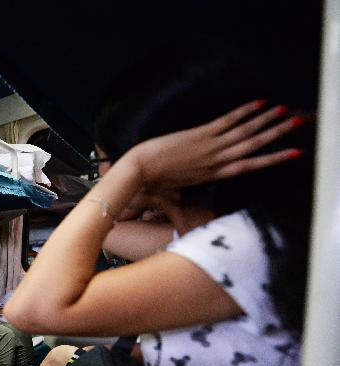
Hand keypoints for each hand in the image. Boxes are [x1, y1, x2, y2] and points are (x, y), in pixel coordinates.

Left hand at [123, 100, 303, 191]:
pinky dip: (244, 112)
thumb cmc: (154, 182)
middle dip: (278, 134)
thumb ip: (191, 187)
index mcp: (213, 175)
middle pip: (254, 146)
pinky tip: (259, 103)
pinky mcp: (200, 135)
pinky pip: (227, 121)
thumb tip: (196, 189)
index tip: (293, 152)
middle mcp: (217, 162)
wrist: (138, 172)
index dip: (273, 158)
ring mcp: (210, 147)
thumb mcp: (177, 189)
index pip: (250, 165)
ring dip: (267, 120)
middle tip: (299, 122)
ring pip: (246, 132)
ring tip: (286, 110)